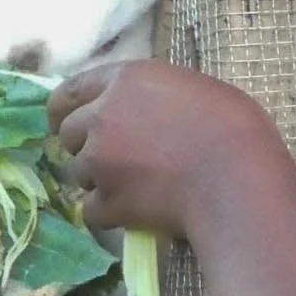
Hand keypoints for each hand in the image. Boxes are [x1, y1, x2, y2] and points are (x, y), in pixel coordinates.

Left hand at [48, 61, 295, 239]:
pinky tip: (134, 215)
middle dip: (83, 148)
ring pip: (78, 174)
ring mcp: (100, 160)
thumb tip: (146, 112)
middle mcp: (103, 115)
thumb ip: (153, 97)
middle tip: (109, 161)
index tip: (58, 122)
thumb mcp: (191, 90)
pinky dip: (109, 215)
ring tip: (133, 188)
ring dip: (97, 182)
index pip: (72, 90)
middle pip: (69, 134)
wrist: (237, 180)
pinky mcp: (108, 200)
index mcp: (126, 80)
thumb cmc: (233, 128)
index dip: (62, 109)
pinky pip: (92, 211)